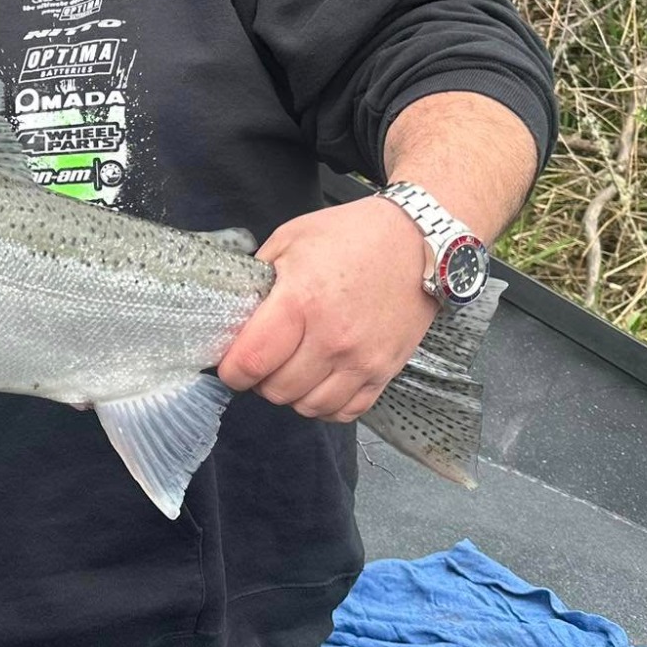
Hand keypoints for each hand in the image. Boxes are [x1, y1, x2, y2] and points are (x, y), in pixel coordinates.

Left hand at [215, 197, 439, 420]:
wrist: (416, 240)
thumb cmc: (351, 235)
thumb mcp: (290, 239)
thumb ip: (258, 278)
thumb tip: (237, 313)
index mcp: (301, 301)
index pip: (251, 361)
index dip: (232, 369)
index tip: (231, 362)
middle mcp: (332, 338)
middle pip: (277, 390)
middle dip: (260, 380)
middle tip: (264, 360)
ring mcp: (362, 360)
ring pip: (309, 407)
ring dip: (293, 394)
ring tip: (292, 369)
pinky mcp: (385, 371)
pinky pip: (346, 412)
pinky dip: (326, 405)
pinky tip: (320, 382)